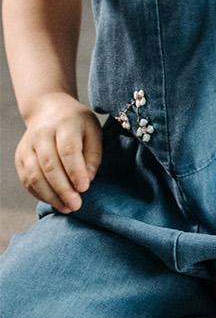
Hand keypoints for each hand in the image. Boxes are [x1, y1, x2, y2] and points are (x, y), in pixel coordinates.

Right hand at [14, 92, 101, 213]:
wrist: (48, 109)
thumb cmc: (77, 123)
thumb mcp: (93, 130)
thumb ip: (93, 154)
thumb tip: (87, 179)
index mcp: (64, 124)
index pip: (68, 150)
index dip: (75, 171)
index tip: (84, 188)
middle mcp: (42, 134)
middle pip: (49, 166)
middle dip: (63, 189)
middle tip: (76, 205)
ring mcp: (28, 146)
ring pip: (34, 175)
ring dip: (50, 195)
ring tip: (66, 208)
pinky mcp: (20, 157)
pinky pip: (27, 179)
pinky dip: (39, 193)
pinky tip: (54, 200)